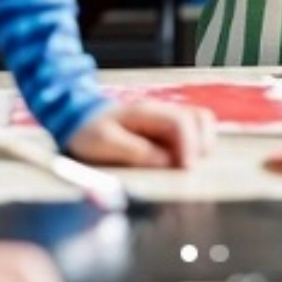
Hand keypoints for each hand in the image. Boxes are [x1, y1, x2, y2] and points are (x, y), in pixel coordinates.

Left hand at [66, 101, 216, 169]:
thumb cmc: (89, 132)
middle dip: (202, 145)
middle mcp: (161, 112)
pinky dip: (196, 147)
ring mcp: (166, 118)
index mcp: (146, 112)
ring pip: (200, 123)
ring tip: (190, 167)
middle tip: (191, 170)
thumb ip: (136, 152)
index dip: (189, 146)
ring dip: (202, 145)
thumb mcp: (105, 144)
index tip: (188, 169)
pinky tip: (184, 163)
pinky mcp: (166, 129)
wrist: (78, 120)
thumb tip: (167, 162)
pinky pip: (192, 133)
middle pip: (200, 118)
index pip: (180, 122)